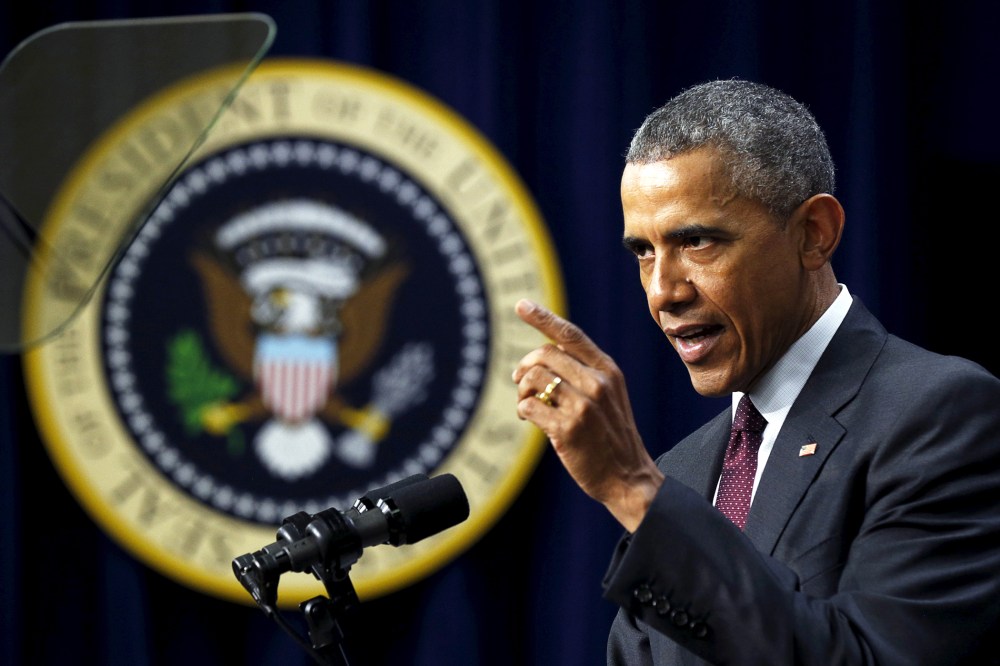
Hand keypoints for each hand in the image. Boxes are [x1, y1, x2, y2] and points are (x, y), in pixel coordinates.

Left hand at [512, 299, 663, 531]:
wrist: (628, 477)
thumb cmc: (610, 435)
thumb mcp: (608, 395)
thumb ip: (583, 373)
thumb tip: (540, 359)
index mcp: (607, 370)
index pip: (570, 336)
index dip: (543, 318)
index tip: (521, 304)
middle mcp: (597, 383)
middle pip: (543, 355)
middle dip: (524, 367)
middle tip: (519, 382)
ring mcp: (583, 406)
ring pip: (532, 378)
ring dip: (521, 391)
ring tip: (528, 405)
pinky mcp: (568, 429)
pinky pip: (528, 406)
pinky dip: (523, 410)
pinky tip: (529, 418)